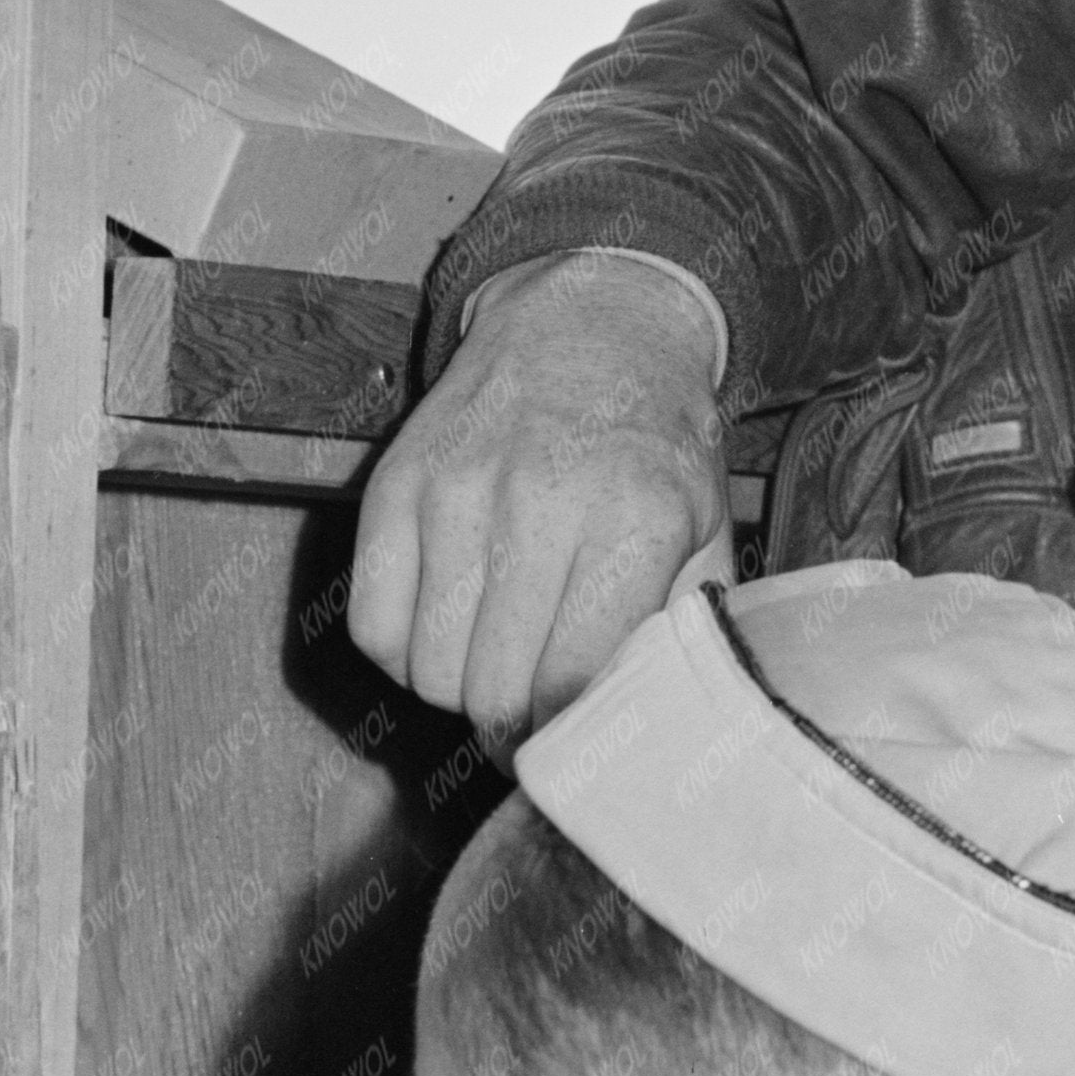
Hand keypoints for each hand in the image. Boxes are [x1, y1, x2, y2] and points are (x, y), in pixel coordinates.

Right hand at [348, 250, 729, 746]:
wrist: (590, 328)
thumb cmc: (650, 447)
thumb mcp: (703, 528)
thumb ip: (679, 629)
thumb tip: (638, 729)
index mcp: (634, 523)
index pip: (569, 685)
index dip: (560, 740)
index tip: (561, 747)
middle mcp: (541, 503)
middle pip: (492, 688)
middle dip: (508, 727)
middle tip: (524, 720)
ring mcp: (458, 490)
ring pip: (426, 666)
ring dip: (454, 690)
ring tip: (488, 665)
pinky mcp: (396, 482)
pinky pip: (371, 623)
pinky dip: (400, 652)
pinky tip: (442, 630)